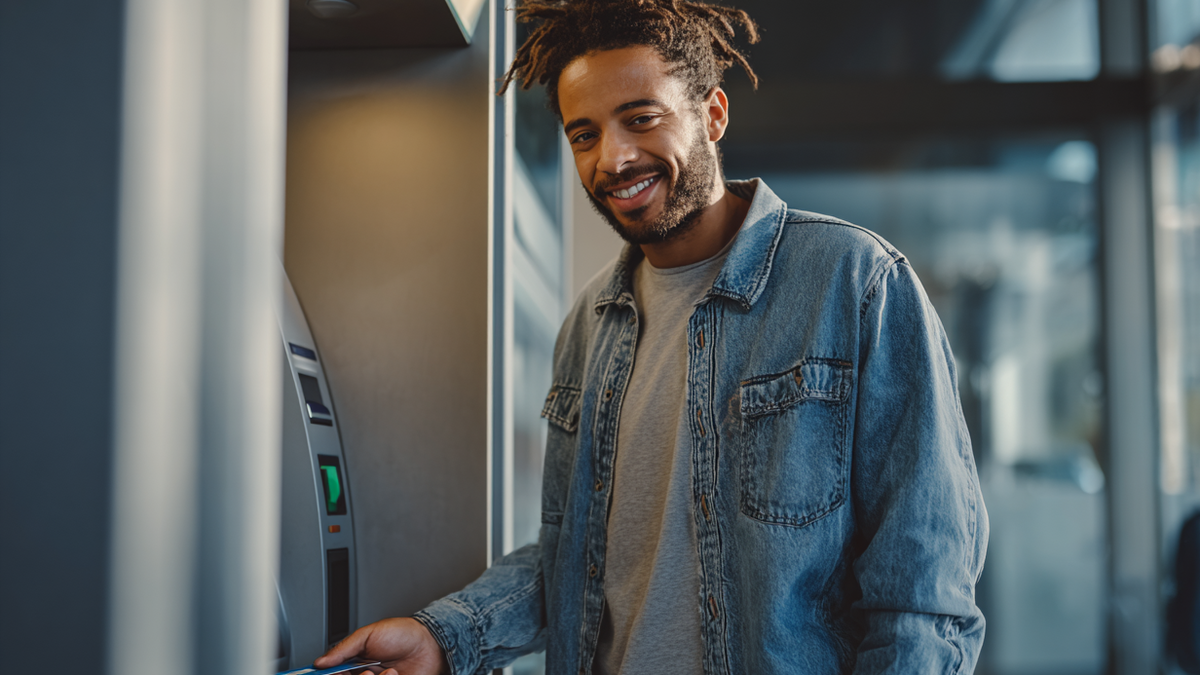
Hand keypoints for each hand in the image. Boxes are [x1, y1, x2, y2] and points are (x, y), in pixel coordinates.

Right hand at [315, 617, 449, 674]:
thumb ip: (343, 648)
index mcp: (353, 661)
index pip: (332, 673)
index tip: (324, 674)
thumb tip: (321, 661)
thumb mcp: (368, 635)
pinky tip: (394, 674)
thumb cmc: (402, 633)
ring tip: (386, 672)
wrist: (430, 643)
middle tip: (364, 673)